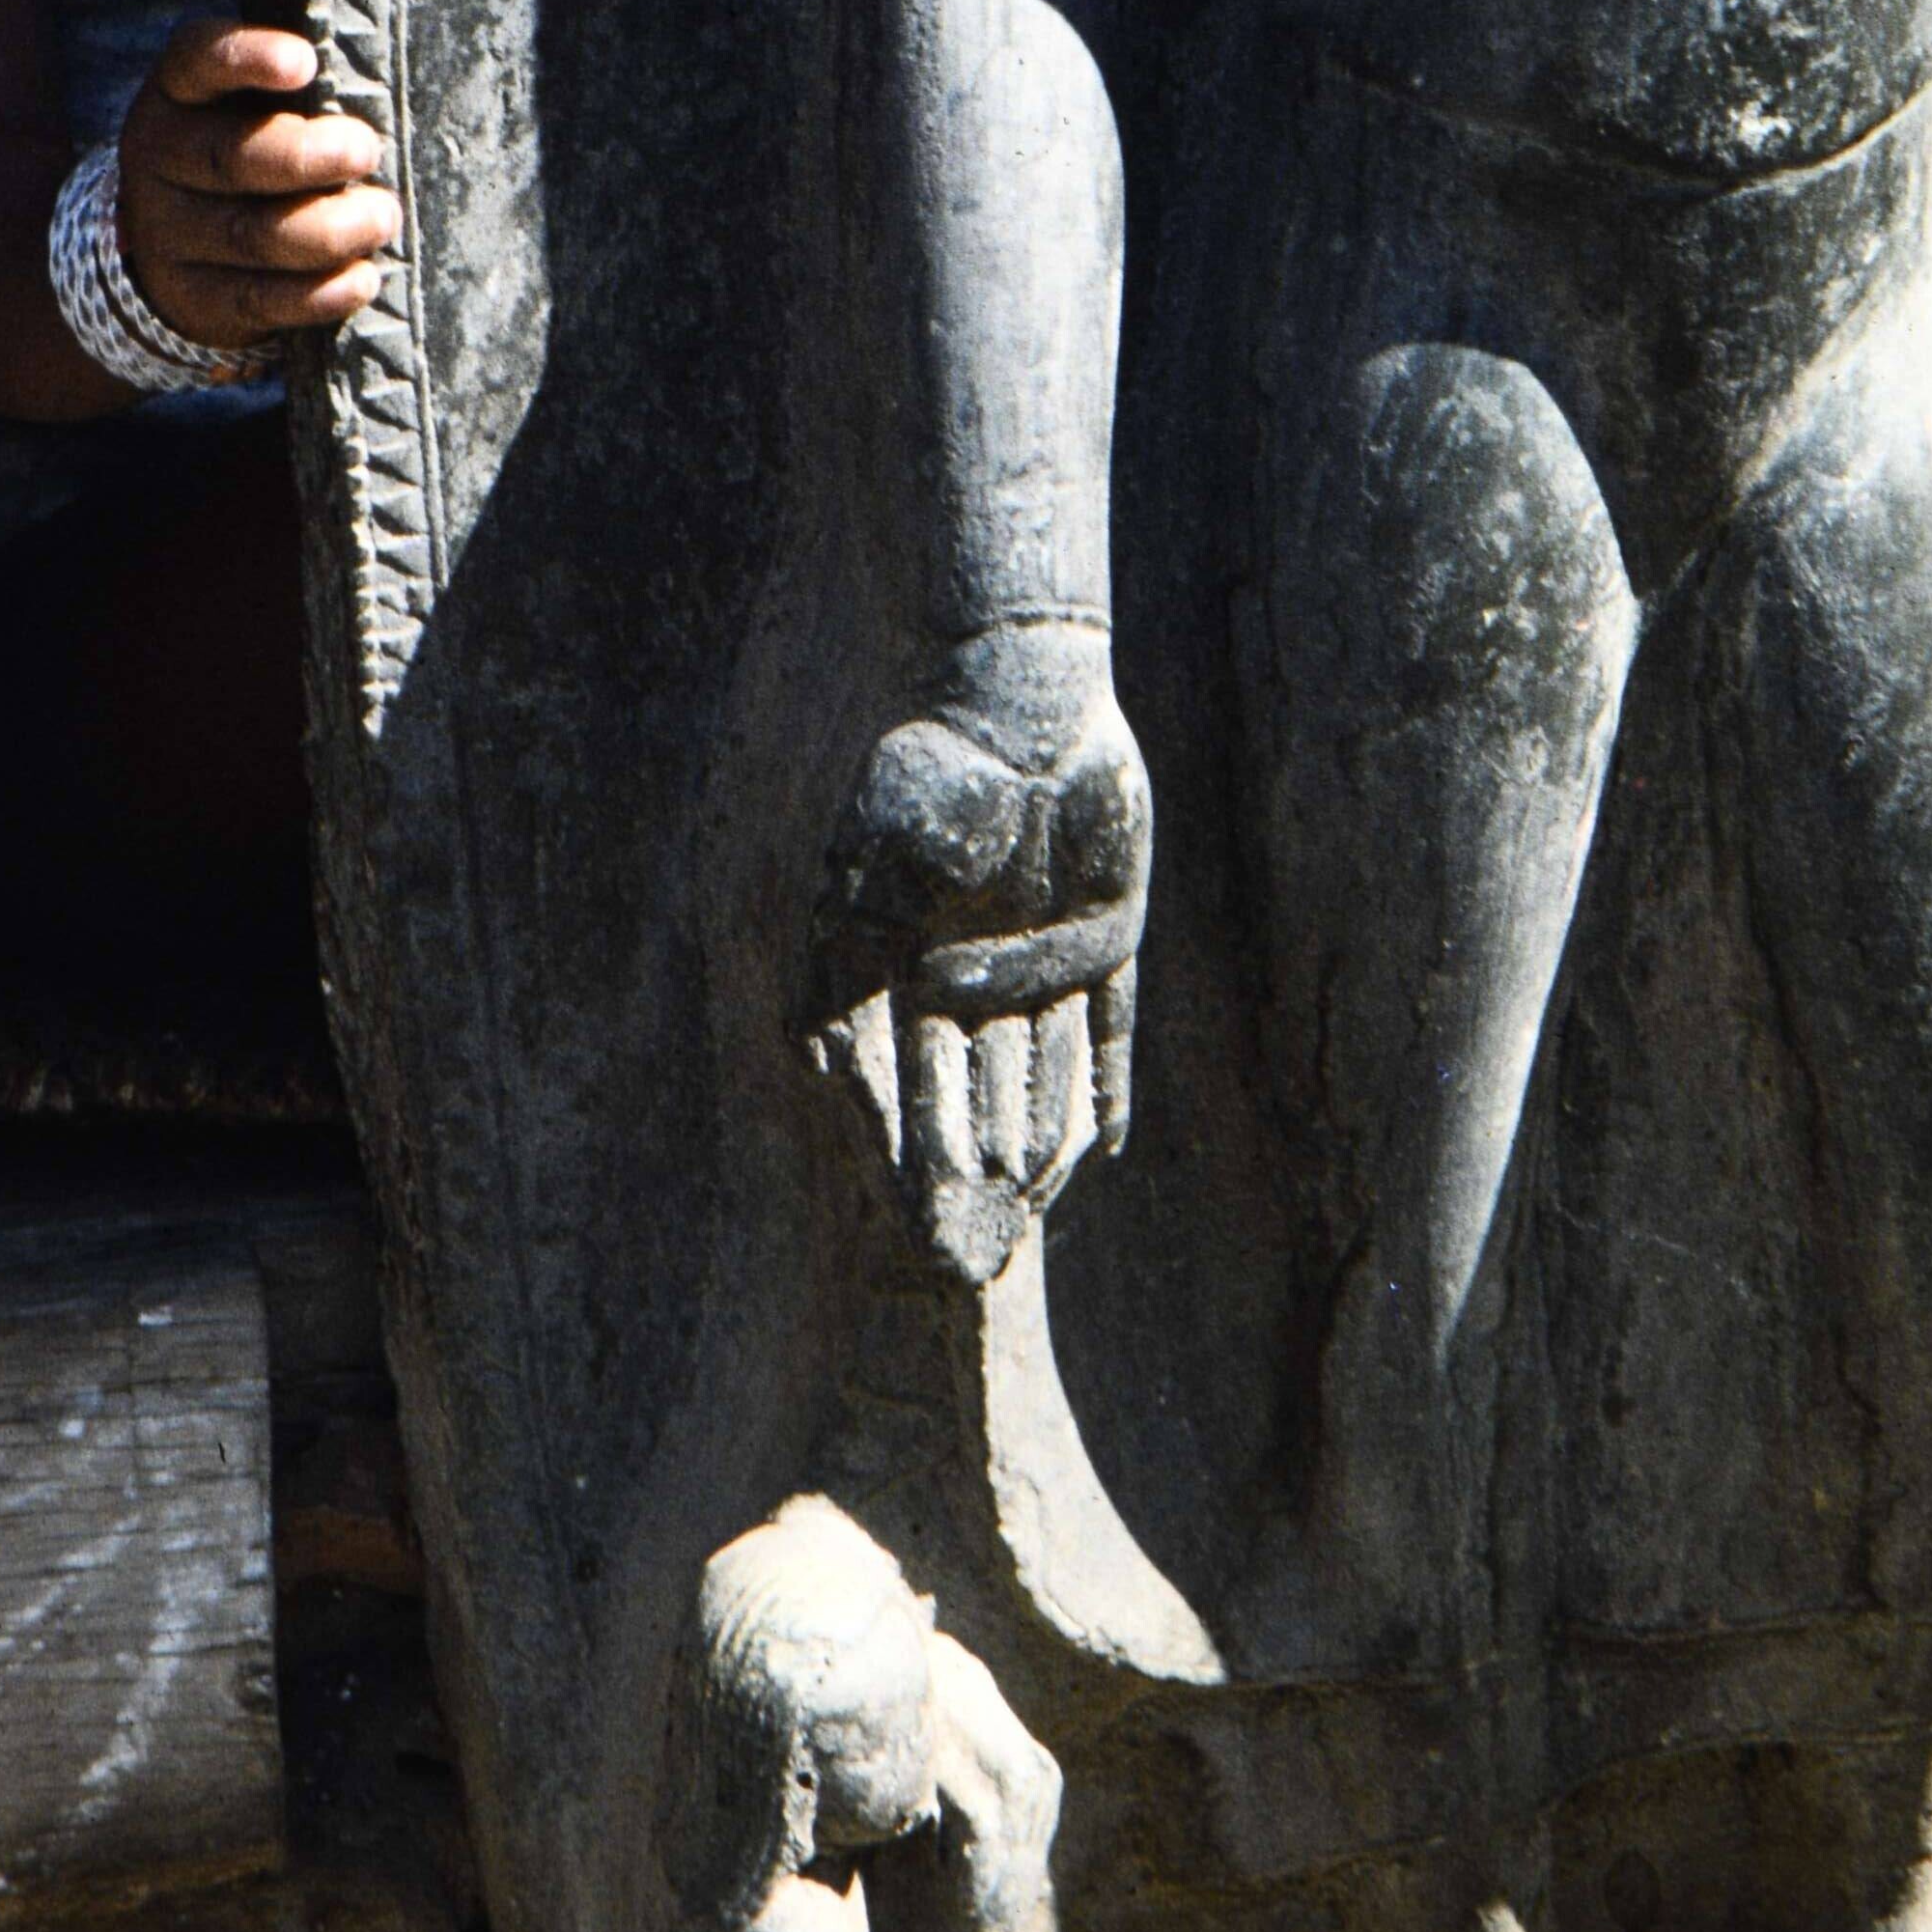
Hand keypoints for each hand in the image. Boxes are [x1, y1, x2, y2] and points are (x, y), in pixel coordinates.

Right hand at [114, 21, 396, 367]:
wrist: (171, 242)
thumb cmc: (245, 143)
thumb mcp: (247, 101)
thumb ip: (295, 89)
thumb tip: (378, 86)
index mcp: (178, 92)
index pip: (200, 60)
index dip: (250, 58)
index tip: (305, 62)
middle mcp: (162, 157)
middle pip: (230, 157)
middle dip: (307, 156)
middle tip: (367, 151)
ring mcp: (169, 233)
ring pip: (251, 235)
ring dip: (328, 229)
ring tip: (382, 216)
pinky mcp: (195, 297)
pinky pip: (258, 299)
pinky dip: (318, 292)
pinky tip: (362, 278)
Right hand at [810, 630, 1150, 1287]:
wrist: (997, 689)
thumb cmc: (907, 781)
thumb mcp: (845, 889)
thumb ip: (837, 979)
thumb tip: (820, 1078)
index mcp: (907, 956)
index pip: (908, 1078)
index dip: (910, 1150)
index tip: (913, 1221)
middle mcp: (975, 962)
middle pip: (978, 1087)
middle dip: (974, 1164)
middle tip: (975, 1243)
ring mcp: (1045, 948)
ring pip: (1042, 1068)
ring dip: (1033, 1137)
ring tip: (1026, 1208)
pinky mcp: (1111, 926)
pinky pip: (1112, 1025)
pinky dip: (1105, 1083)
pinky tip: (1101, 1146)